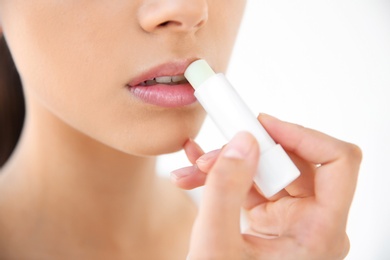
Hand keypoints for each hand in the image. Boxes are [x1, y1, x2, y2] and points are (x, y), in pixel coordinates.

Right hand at [171, 114, 361, 258]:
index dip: (303, 135)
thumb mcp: (216, 245)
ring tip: (193, 168)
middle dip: (247, 152)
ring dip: (229, 164)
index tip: (262, 125)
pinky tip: (197, 173)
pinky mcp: (272, 220)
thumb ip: (225, 189)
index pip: (338, 163)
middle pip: (294, 162)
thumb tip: (242, 142)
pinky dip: (226, 176)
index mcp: (319, 233)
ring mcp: (292, 221)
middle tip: (213, 152)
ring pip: (269, 170)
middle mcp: (313, 223)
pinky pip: (254, 184)